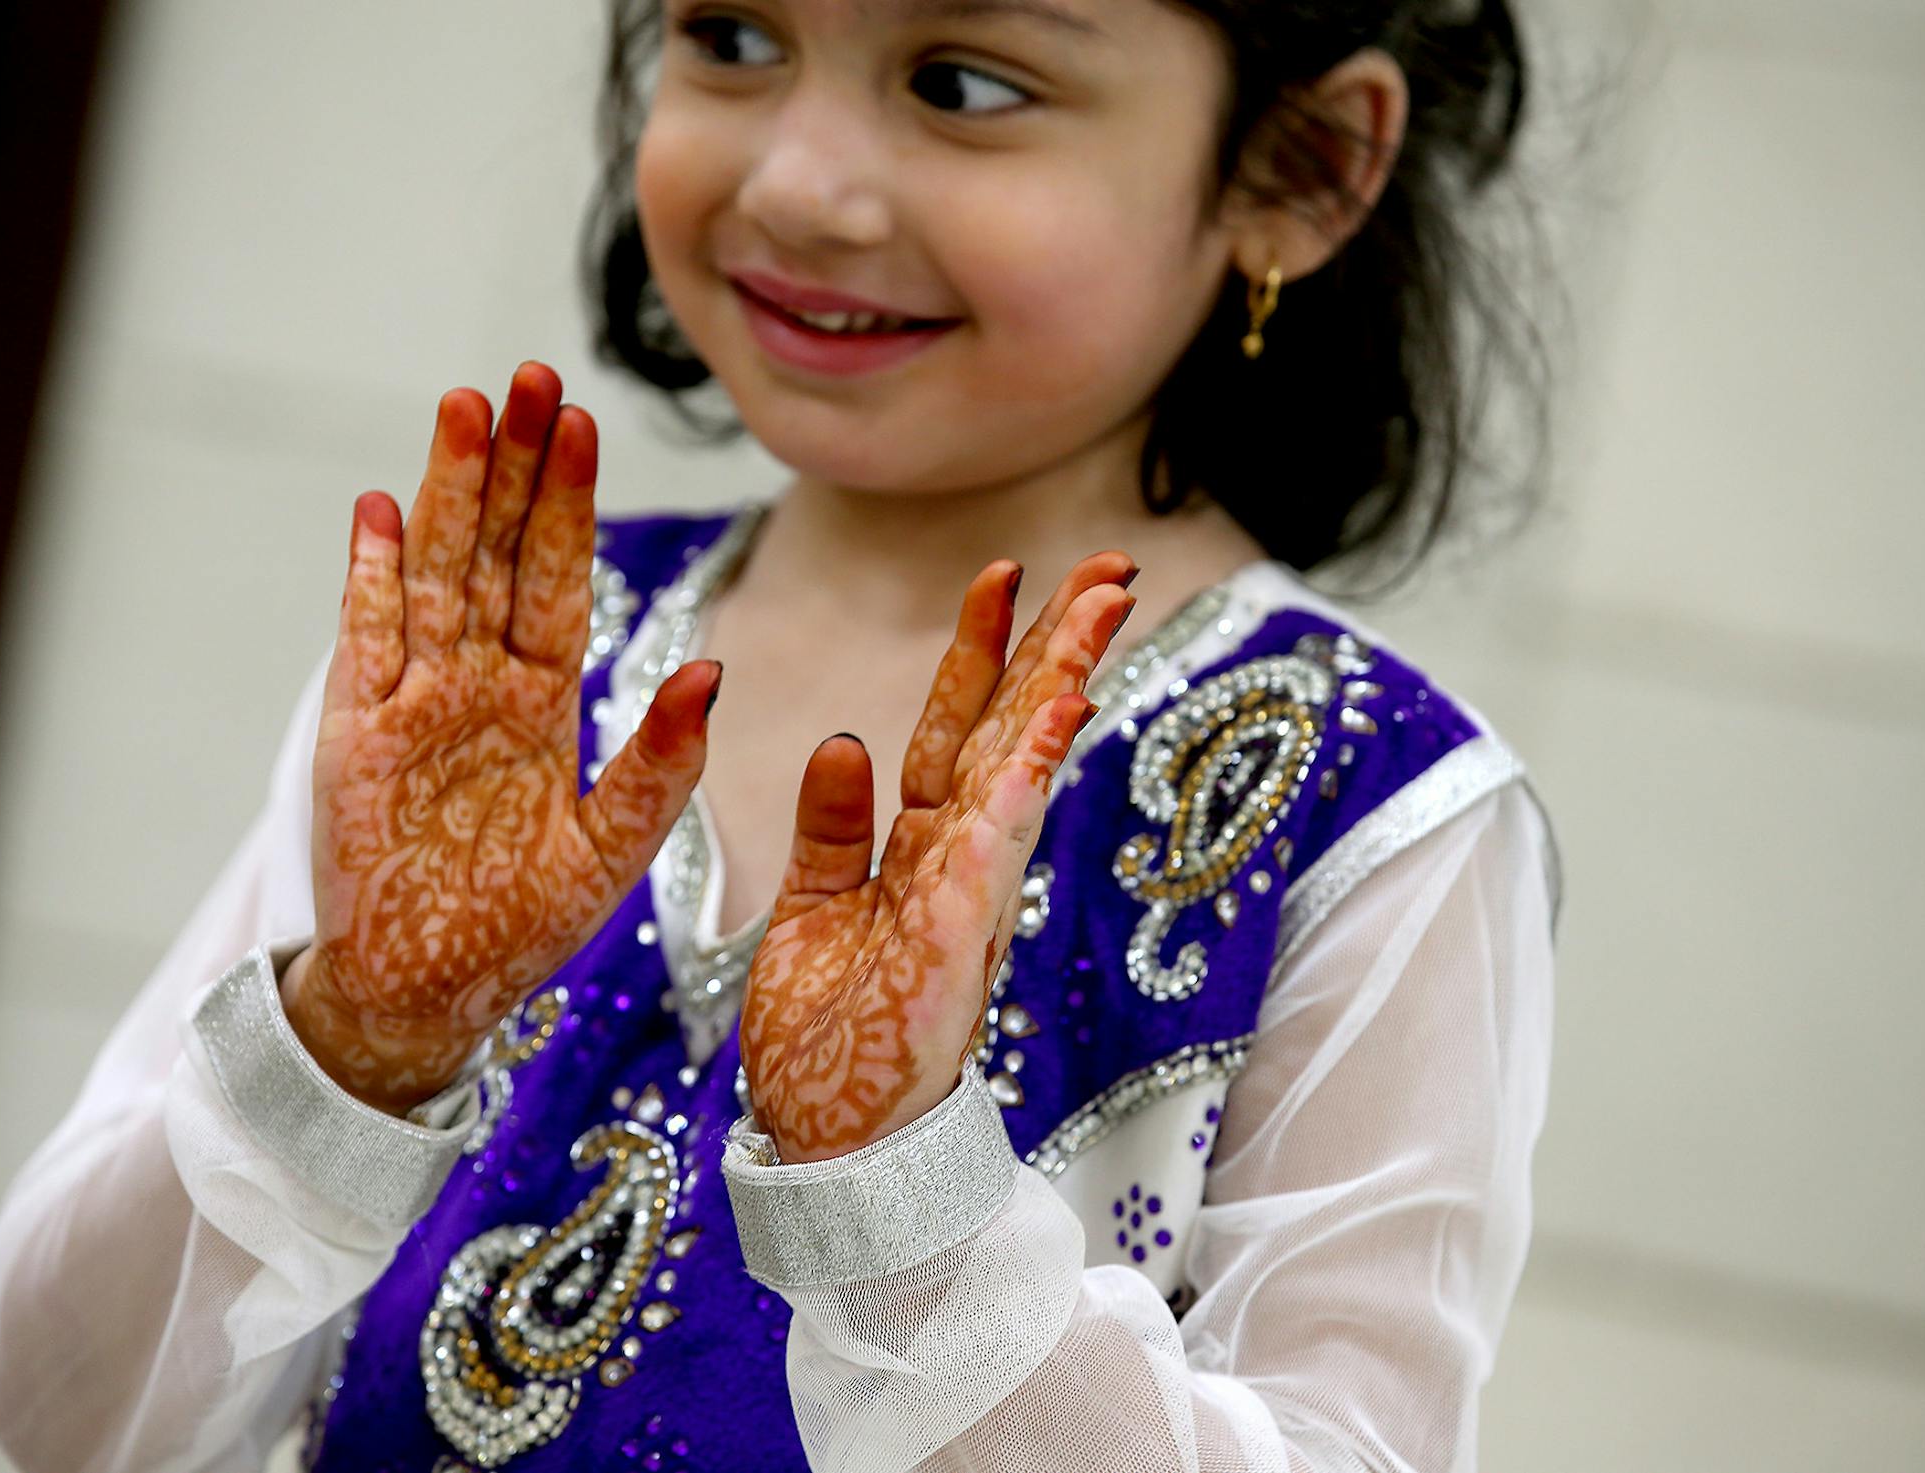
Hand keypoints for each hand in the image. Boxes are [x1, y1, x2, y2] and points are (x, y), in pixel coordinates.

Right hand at [282, 364, 719, 1113]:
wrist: (428, 997)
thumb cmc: (523, 926)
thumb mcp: (613, 848)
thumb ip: (659, 761)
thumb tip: (713, 668)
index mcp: (546, 700)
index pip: (563, 578)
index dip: (571, 503)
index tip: (583, 423)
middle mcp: (482, 683)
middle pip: (498, 552)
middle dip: (513, 466)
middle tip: (530, 375)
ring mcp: (416, 700)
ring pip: (437, 573)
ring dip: (449, 493)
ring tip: (464, 407)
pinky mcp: (358, 735)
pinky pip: (366, 640)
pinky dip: (371, 578)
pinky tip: (382, 510)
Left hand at [738, 555, 1136, 1162]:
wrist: (824, 1153)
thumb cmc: (827, 1044)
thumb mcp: (814, 914)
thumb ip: (834, 830)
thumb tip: (844, 741)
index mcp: (920, 853)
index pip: (959, 729)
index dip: (982, 650)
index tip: (1005, 574)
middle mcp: (958, 866)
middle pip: (1013, 733)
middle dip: (1058, 643)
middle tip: (1110, 562)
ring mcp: (967, 900)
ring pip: (1021, 771)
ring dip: (1062, 684)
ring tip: (1102, 606)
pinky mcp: (957, 940)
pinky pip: (993, 843)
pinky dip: (1026, 775)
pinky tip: (1056, 712)